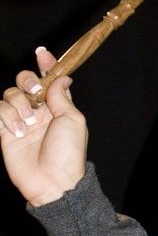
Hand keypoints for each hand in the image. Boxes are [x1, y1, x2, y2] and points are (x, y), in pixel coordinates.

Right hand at [0, 47, 87, 205]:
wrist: (52, 182)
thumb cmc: (68, 153)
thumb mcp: (72, 120)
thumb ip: (62, 97)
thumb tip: (62, 77)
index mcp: (58, 107)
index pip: (50, 80)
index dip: (46, 65)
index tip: (42, 53)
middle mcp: (38, 111)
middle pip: (25, 81)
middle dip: (28, 80)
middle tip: (35, 93)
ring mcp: (21, 121)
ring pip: (10, 94)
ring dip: (18, 104)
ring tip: (28, 124)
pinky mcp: (5, 131)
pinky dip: (6, 115)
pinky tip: (16, 131)